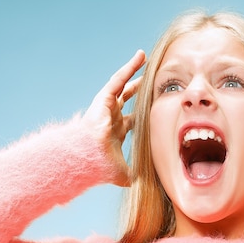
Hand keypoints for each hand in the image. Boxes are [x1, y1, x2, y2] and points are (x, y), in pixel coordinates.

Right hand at [83, 49, 145, 185]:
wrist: (88, 158)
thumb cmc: (99, 166)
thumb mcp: (121, 173)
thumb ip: (132, 176)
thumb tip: (141, 185)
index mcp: (115, 133)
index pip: (132, 121)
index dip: (143, 115)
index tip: (155, 109)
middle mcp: (111, 117)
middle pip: (127, 100)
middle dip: (138, 90)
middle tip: (151, 81)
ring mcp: (107, 107)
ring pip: (123, 85)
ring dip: (134, 73)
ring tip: (145, 59)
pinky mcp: (104, 98)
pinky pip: (118, 79)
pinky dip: (129, 67)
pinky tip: (140, 57)